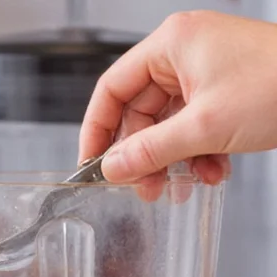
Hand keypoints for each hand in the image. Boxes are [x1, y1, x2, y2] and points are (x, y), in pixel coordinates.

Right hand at [79, 11, 276, 184]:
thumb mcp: (205, 127)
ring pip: (168, 123)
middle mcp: (185, 53)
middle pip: (140, 111)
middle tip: (143, 187)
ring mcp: (207, 71)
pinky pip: (194, 125)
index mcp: (171, 45)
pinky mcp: (227, 89)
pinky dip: (197, 152)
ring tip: (180, 186)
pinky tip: (210, 172)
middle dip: (143, 154)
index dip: (97, 130)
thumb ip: (151, 151)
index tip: (92, 164)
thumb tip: (112, 168)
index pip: (112, 89)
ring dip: (172, 158)